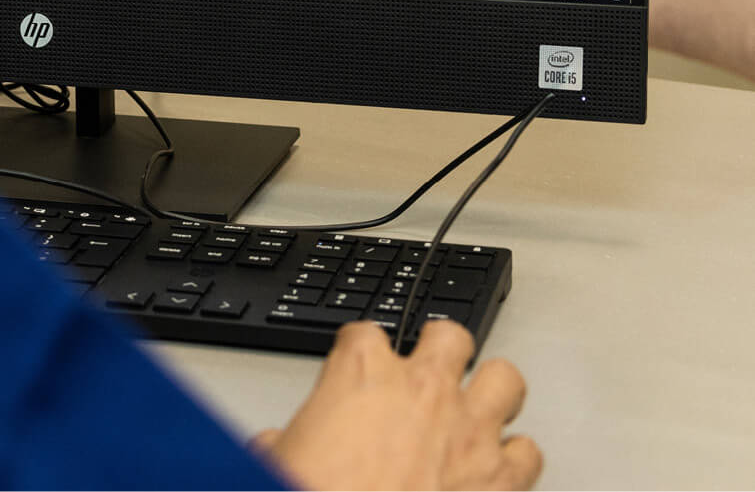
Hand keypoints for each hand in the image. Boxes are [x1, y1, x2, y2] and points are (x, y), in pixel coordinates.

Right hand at [251, 319, 541, 489]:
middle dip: (443, 350)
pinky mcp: (502, 479)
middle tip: (432, 371)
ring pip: (506, 379)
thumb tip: (279, 446)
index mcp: (362, 372)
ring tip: (477, 410)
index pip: (364, 332)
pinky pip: (528, 452)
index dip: (359, 351)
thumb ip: (290, 438)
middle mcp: (422, 389)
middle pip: (450, 336)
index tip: (358, 367)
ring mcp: (469, 431)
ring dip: (493, 393)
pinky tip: (498, 470)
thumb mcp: (280, 455)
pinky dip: (516, 459)